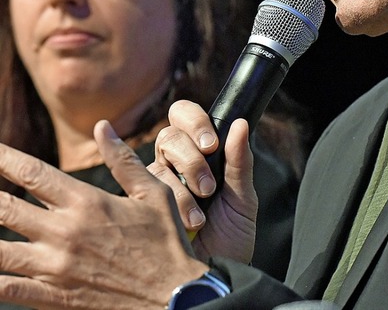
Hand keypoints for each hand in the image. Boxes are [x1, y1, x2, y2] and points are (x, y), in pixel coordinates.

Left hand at [0, 120, 208, 309]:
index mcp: (87, 203)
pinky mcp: (53, 298)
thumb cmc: (166, 241)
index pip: (33, 174)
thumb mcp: (154, 193)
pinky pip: (7, 288)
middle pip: (4, 208)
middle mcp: (64, 232)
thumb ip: (123, 160)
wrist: (172, 297)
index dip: (4, 158)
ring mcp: (54, 268)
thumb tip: (102, 127)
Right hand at [149, 100, 257, 264]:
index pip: (186, 117)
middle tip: (208, 186)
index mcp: (201, 154)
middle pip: (168, 137)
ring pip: (156, 167)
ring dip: (182, 192)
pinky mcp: (139, 208)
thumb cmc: (231, 237)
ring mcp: (155, 186)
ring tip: (200, 216)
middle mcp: (175, 165)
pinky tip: (184, 220)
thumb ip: (240, 162)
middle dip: (191, 159)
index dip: (194, 123)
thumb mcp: (243, 199)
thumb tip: (240, 123)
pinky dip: (163, 205)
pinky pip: (139, 193)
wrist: (217, 276)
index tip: (211, 144)